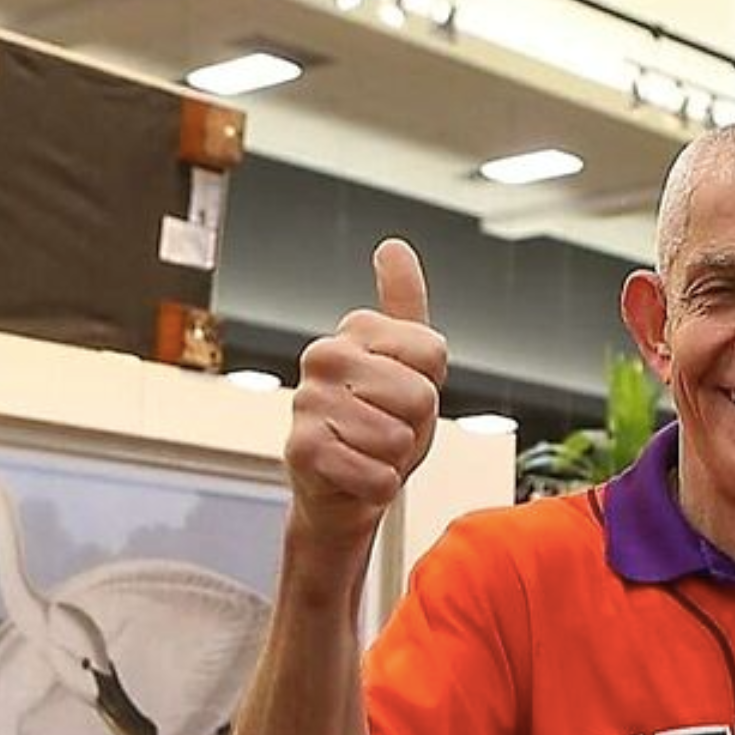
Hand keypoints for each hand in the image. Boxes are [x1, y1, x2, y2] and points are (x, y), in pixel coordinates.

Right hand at [286, 239, 446, 548]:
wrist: (343, 488)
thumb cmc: (379, 422)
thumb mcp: (408, 361)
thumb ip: (404, 302)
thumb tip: (392, 245)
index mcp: (355, 330)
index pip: (434, 354)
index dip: (431, 386)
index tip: (401, 394)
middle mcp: (325, 356)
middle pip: (421, 396)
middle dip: (414, 426)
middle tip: (385, 429)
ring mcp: (308, 402)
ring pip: (399, 439)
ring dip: (394, 459)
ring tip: (367, 451)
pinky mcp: (301, 451)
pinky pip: (377, 476)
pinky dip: (377, 487)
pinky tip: (354, 476)